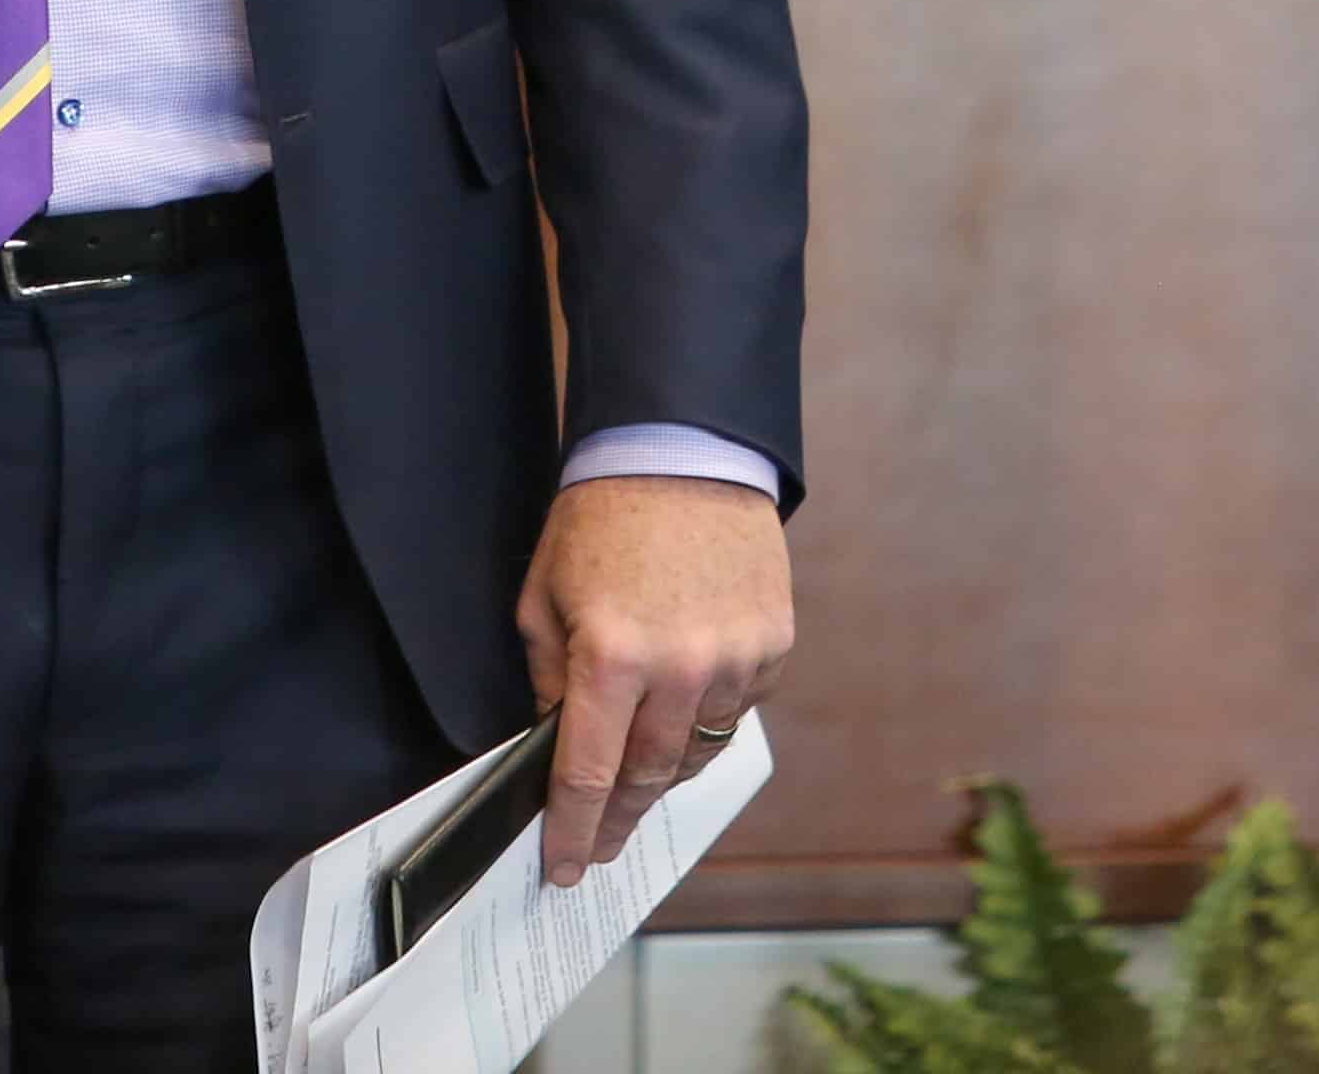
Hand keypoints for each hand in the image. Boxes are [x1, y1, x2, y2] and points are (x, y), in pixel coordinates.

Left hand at [516, 475, 790, 885]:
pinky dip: (705, 721)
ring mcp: (735, 659)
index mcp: (611, 656)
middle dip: (617, 817)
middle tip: (599, 845)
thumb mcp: (545, 595)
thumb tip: (558, 744)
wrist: (684, 448)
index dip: (572, 831)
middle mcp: (679, 668)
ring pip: (696, 752)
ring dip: (661, 772)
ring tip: (635, 780)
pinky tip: (683, 707)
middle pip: (646, 777)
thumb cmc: (602, 517)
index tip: (562, 869)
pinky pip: (735, 711)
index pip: (587, 776)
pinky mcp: (773, 645)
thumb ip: (552, 679)